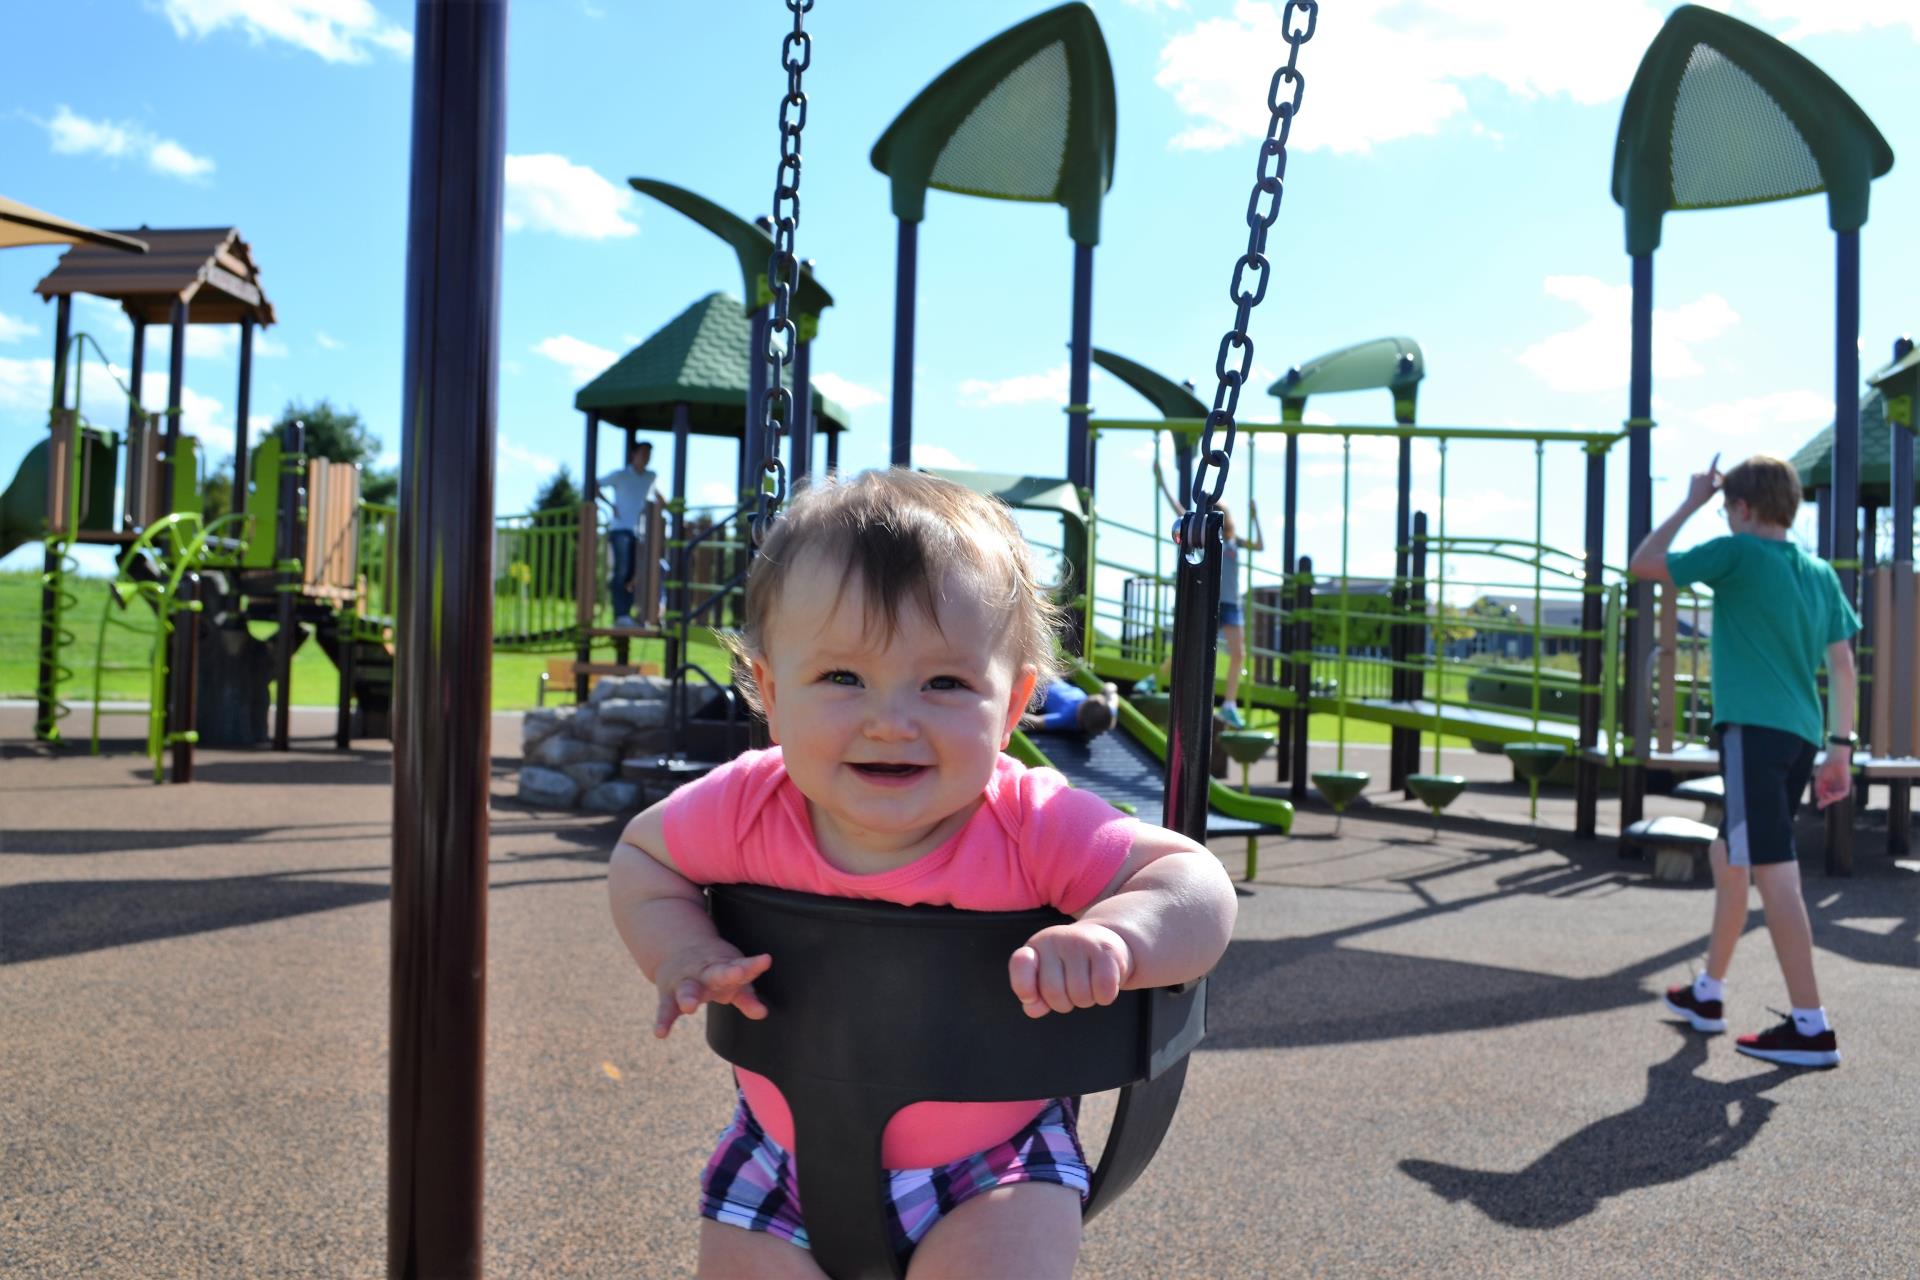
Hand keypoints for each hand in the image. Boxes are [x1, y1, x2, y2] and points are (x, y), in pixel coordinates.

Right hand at [652, 941, 771, 1036]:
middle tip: (737, 973)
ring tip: (689, 1006)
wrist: (679, 948)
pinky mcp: (668, 995)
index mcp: (724, 967)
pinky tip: (660, 1033)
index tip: (765, 960)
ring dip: (688, 997)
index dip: (753, 966)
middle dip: (726, 974)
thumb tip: (762, 1013)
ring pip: (687, 989)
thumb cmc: (714, 970)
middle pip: (716, 973)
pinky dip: (663, 1021)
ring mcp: (685, 982)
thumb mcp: (733, 980)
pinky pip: (665, 1009)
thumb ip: (747, 998)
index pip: (742, 967)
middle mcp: (705, 972)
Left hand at [1009, 921, 1133, 1017]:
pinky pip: (1103, 992)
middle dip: (1064, 1003)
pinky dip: (1105, 997)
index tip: (1031, 997)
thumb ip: (1033, 994)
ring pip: (1080, 996)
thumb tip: (1032, 1009)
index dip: (1024, 987)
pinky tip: (1103, 983)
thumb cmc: (1071, 964)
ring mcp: (1081, 942)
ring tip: (1089, 982)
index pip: (1020, 963)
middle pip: (1053, 993)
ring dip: (1087, 1000)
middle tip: (1072, 988)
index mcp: (1036, 945)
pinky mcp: (1106, 950)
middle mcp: (1056, 939)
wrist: (1107, 939)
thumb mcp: (1047, 974)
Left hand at [1686, 454, 1721, 510]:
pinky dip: (1701, 477)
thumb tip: (1722, 477)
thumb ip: (1720, 482)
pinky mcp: (1692, 475)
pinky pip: (1699, 474)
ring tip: (1706, 485)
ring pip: (1705, 473)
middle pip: (1711, 471)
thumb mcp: (1716, 490)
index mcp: (1709, 476)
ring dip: (1707, 477)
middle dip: (1715, 474)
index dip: (1716, 458)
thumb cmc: (1706, 497)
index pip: (1713, 464)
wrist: (1693, 501)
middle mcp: (1702, 473)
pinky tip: (1700, 484)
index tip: (1719, 452)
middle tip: (1718, 480)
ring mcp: (1696, 474)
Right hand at [1814, 752, 1852, 808]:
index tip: (1818, 806)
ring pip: (1838, 796)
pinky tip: (1832, 794)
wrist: (1835, 759)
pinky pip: (1844, 793)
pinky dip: (1838, 795)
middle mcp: (1835, 786)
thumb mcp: (1819, 779)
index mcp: (1829, 785)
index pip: (1826, 795)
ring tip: (1826, 797)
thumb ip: (1819, 788)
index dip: (1823, 801)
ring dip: (1832, 798)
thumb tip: (1819, 797)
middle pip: (1832, 797)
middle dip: (1826, 801)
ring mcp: (1841, 785)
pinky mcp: (1847, 784)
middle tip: (1820, 804)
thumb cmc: (1826, 767)